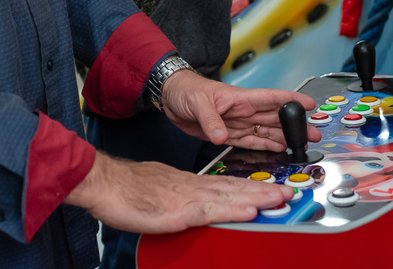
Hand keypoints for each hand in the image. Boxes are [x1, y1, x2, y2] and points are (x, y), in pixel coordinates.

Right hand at [64, 151, 294, 232]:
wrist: (103, 182)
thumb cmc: (124, 189)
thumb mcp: (157, 193)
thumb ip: (177, 199)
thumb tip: (188, 207)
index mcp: (187, 184)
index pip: (226, 185)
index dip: (251, 187)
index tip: (271, 190)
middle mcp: (192, 187)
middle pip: (235, 187)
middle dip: (264, 190)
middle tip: (289, 191)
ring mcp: (187, 197)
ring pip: (230, 195)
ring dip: (258, 196)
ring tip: (280, 198)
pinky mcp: (178, 210)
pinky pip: (211, 209)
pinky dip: (233, 208)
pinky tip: (249, 209)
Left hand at [159, 69, 319, 149]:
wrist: (170, 98)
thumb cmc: (185, 90)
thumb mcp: (197, 102)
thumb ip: (210, 119)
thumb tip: (220, 135)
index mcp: (240, 98)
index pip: (272, 98)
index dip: (292, 101)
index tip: (310, 106)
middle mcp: (243, 111)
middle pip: (275, 118)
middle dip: (295, 126)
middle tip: (313, 135)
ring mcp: (238, 123)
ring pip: (267, 131)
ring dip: (284, 138)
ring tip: (301, 145)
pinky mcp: (229, 134)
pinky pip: (252, 141)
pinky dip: (265, 146)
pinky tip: (278, 150)